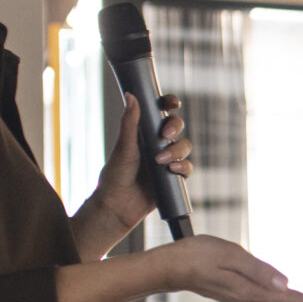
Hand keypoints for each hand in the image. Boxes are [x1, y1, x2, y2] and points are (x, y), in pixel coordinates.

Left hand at [96, 93, 194, 231]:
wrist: (118, 206)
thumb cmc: (115, 175)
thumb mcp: (123, 147)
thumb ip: (129, 122)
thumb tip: (131, 95)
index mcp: (143, 131)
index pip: (160, 111)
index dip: (169, 103)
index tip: (172, 103)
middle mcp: (156, 143)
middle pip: (177, 126)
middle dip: (175, 127)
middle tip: (165, 135)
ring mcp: (166, 160)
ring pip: (184, 146)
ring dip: (177, 150)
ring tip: (161, 161)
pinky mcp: (174, 177)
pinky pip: (187, 168)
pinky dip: (183, 167)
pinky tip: (172, 171)